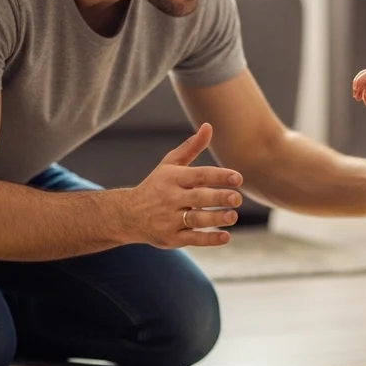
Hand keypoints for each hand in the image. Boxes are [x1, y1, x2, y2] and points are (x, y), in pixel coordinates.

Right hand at [125, 123, 244, 247]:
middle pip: (198, 198)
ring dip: (215, 218)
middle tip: (238, 198)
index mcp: (172, 178)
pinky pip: (192, 239)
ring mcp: (169, 219)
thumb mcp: (170, 164)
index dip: (219, 176)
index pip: (198, 175)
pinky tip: (226, 236)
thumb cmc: (156, 185)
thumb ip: (191, 147)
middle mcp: (170, 198)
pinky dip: (209, 239)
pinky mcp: (171, 238)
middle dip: (218, 198)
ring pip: (195, 220)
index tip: (238, 178)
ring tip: (233, 216)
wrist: (127, 215)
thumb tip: (208, 126)